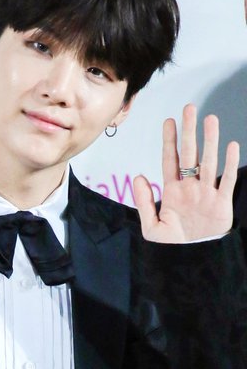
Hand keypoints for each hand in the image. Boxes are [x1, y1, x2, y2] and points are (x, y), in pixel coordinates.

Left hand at [133, 103, 239, 242]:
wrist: (192, 259)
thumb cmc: (172, 245)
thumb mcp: (152, 227)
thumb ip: (145, 202)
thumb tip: (138, 177)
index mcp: (173, 191)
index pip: (171, 160)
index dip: (170, 141)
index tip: (168, 121)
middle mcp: (190, 187)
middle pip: (190, 154)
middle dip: (189, 131)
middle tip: (189, 109)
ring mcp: (206, 193)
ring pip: (208, 161)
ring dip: (210, 141)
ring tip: (210, 119)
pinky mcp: (221, 202)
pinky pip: (226, 179)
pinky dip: (229, 163)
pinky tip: (230, 146)